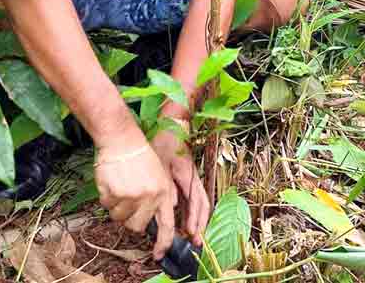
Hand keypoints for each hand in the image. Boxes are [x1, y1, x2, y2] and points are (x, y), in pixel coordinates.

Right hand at [94, 130, 176, 259]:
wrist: (122, 138)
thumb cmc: (139, 156)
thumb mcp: (158, 176)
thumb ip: (156, 199)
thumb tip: (148, 222)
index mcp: (163, 192)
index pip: (167, 225)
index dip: (163, 243)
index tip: (158, 254)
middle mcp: (149, 197)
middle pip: (136, 226)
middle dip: (130, 219)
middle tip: (127, 201)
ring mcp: (131, 196)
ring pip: (119, 217)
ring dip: (116, 206)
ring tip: (120, 185)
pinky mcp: (114, 193)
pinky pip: (106, 206)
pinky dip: (106, 197)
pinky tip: (112, 181)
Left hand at [151, 127, 209, 246]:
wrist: (172, 121)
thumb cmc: (165, 140)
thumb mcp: (161, 162)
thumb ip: (167, 184)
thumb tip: (175, 206)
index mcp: (188, 175)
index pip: (197, 202)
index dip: (195, 220)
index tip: (190, 234)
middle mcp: (193, 178)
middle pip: (202, 205)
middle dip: (200, 224)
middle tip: (196, 242)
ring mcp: (191, 176)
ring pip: (199, 201)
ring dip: (197, 218)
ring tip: (193, 234)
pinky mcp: (186, 175)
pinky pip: (193, 196)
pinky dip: (192, 209)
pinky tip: (185, 217)